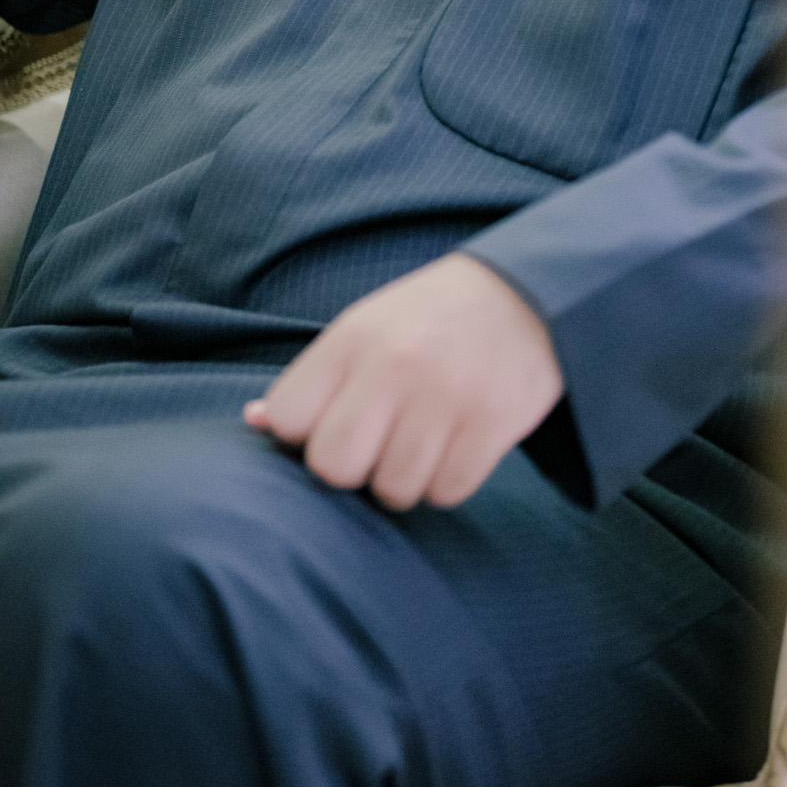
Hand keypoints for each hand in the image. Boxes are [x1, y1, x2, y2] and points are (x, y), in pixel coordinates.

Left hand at [243, 252, 562, 509]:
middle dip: (355, 468)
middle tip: (382, 442)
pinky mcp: (493, 423)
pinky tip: (458, 443)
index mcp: (354, 337)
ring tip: (425, 439)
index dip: (310, 434)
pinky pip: (448, 492)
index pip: (290, 421)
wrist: (530, 294)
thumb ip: (316, 378)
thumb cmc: (432, 319)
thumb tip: (255, 422)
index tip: (336, 420)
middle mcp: (395, 365)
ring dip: (406, 478)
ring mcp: (446, 395)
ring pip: (395, 490)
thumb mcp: (367, 327)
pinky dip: (449, 480)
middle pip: (335, 468)